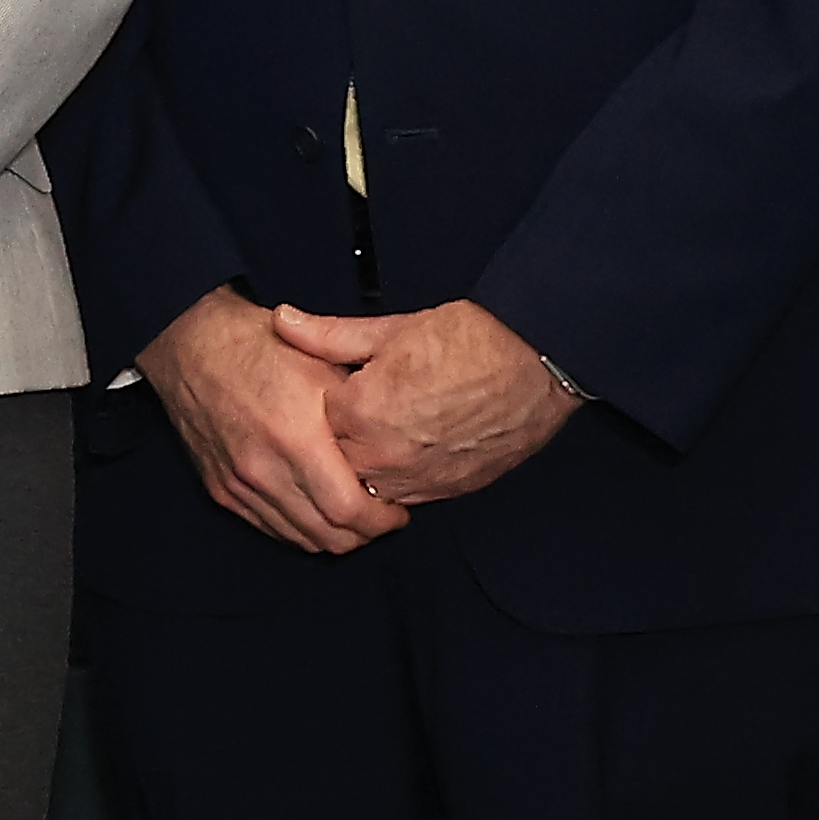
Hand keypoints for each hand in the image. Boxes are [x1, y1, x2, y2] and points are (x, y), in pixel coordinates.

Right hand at [137, 288, 398, 554]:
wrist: (193, 346)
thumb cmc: (259, 346)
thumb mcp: (324, 363)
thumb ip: (359, 413)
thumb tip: (393, 450)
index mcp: (294, 437)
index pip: (348, 510)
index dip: (382, 521)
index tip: (397, 511)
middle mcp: (263, 469)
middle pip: (328, 536)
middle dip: (364, 534)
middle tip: (382, 517)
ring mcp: (239, 485)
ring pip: (300, 540)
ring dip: (333, 535)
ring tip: (352, 512)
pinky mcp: (222, 491)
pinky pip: (271, 529)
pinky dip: (300, 528)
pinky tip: (316, 508)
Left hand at [295, 294, 579, 515]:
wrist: (534, 361)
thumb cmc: (470, 340)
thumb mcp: (391, 330)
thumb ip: (329, 335)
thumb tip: (285, 321)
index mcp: (360, 412)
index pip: (315, 422)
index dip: (327, 404)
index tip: (340, 390)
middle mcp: (384, 455)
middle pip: (336, 461)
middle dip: (342, 439)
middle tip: (363, 411)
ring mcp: (417, 479)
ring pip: (369, 487)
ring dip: (371, 465)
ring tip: (389, 431)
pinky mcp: (448, 490)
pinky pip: (407, 498)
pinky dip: (402, 479)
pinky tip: (413, 449)